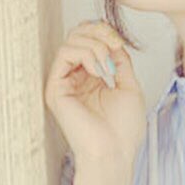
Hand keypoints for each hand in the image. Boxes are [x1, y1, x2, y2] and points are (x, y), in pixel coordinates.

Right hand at [43, 19, 145, 168]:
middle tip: (114, 44)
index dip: (104, 32)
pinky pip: (64, 54)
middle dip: (98, 32)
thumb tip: (114, 41)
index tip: (120, 42)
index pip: (89, 40)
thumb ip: (120, 62)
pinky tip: (98, 73)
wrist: (114, 152)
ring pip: (71, 41)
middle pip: (77, 35)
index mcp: (92, 78)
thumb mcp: (129, 86)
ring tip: (108, 68)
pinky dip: (85, 54)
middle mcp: (75, 78)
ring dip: (95, 46)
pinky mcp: (55, 89)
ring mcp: (64, 82)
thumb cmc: (123, 130)